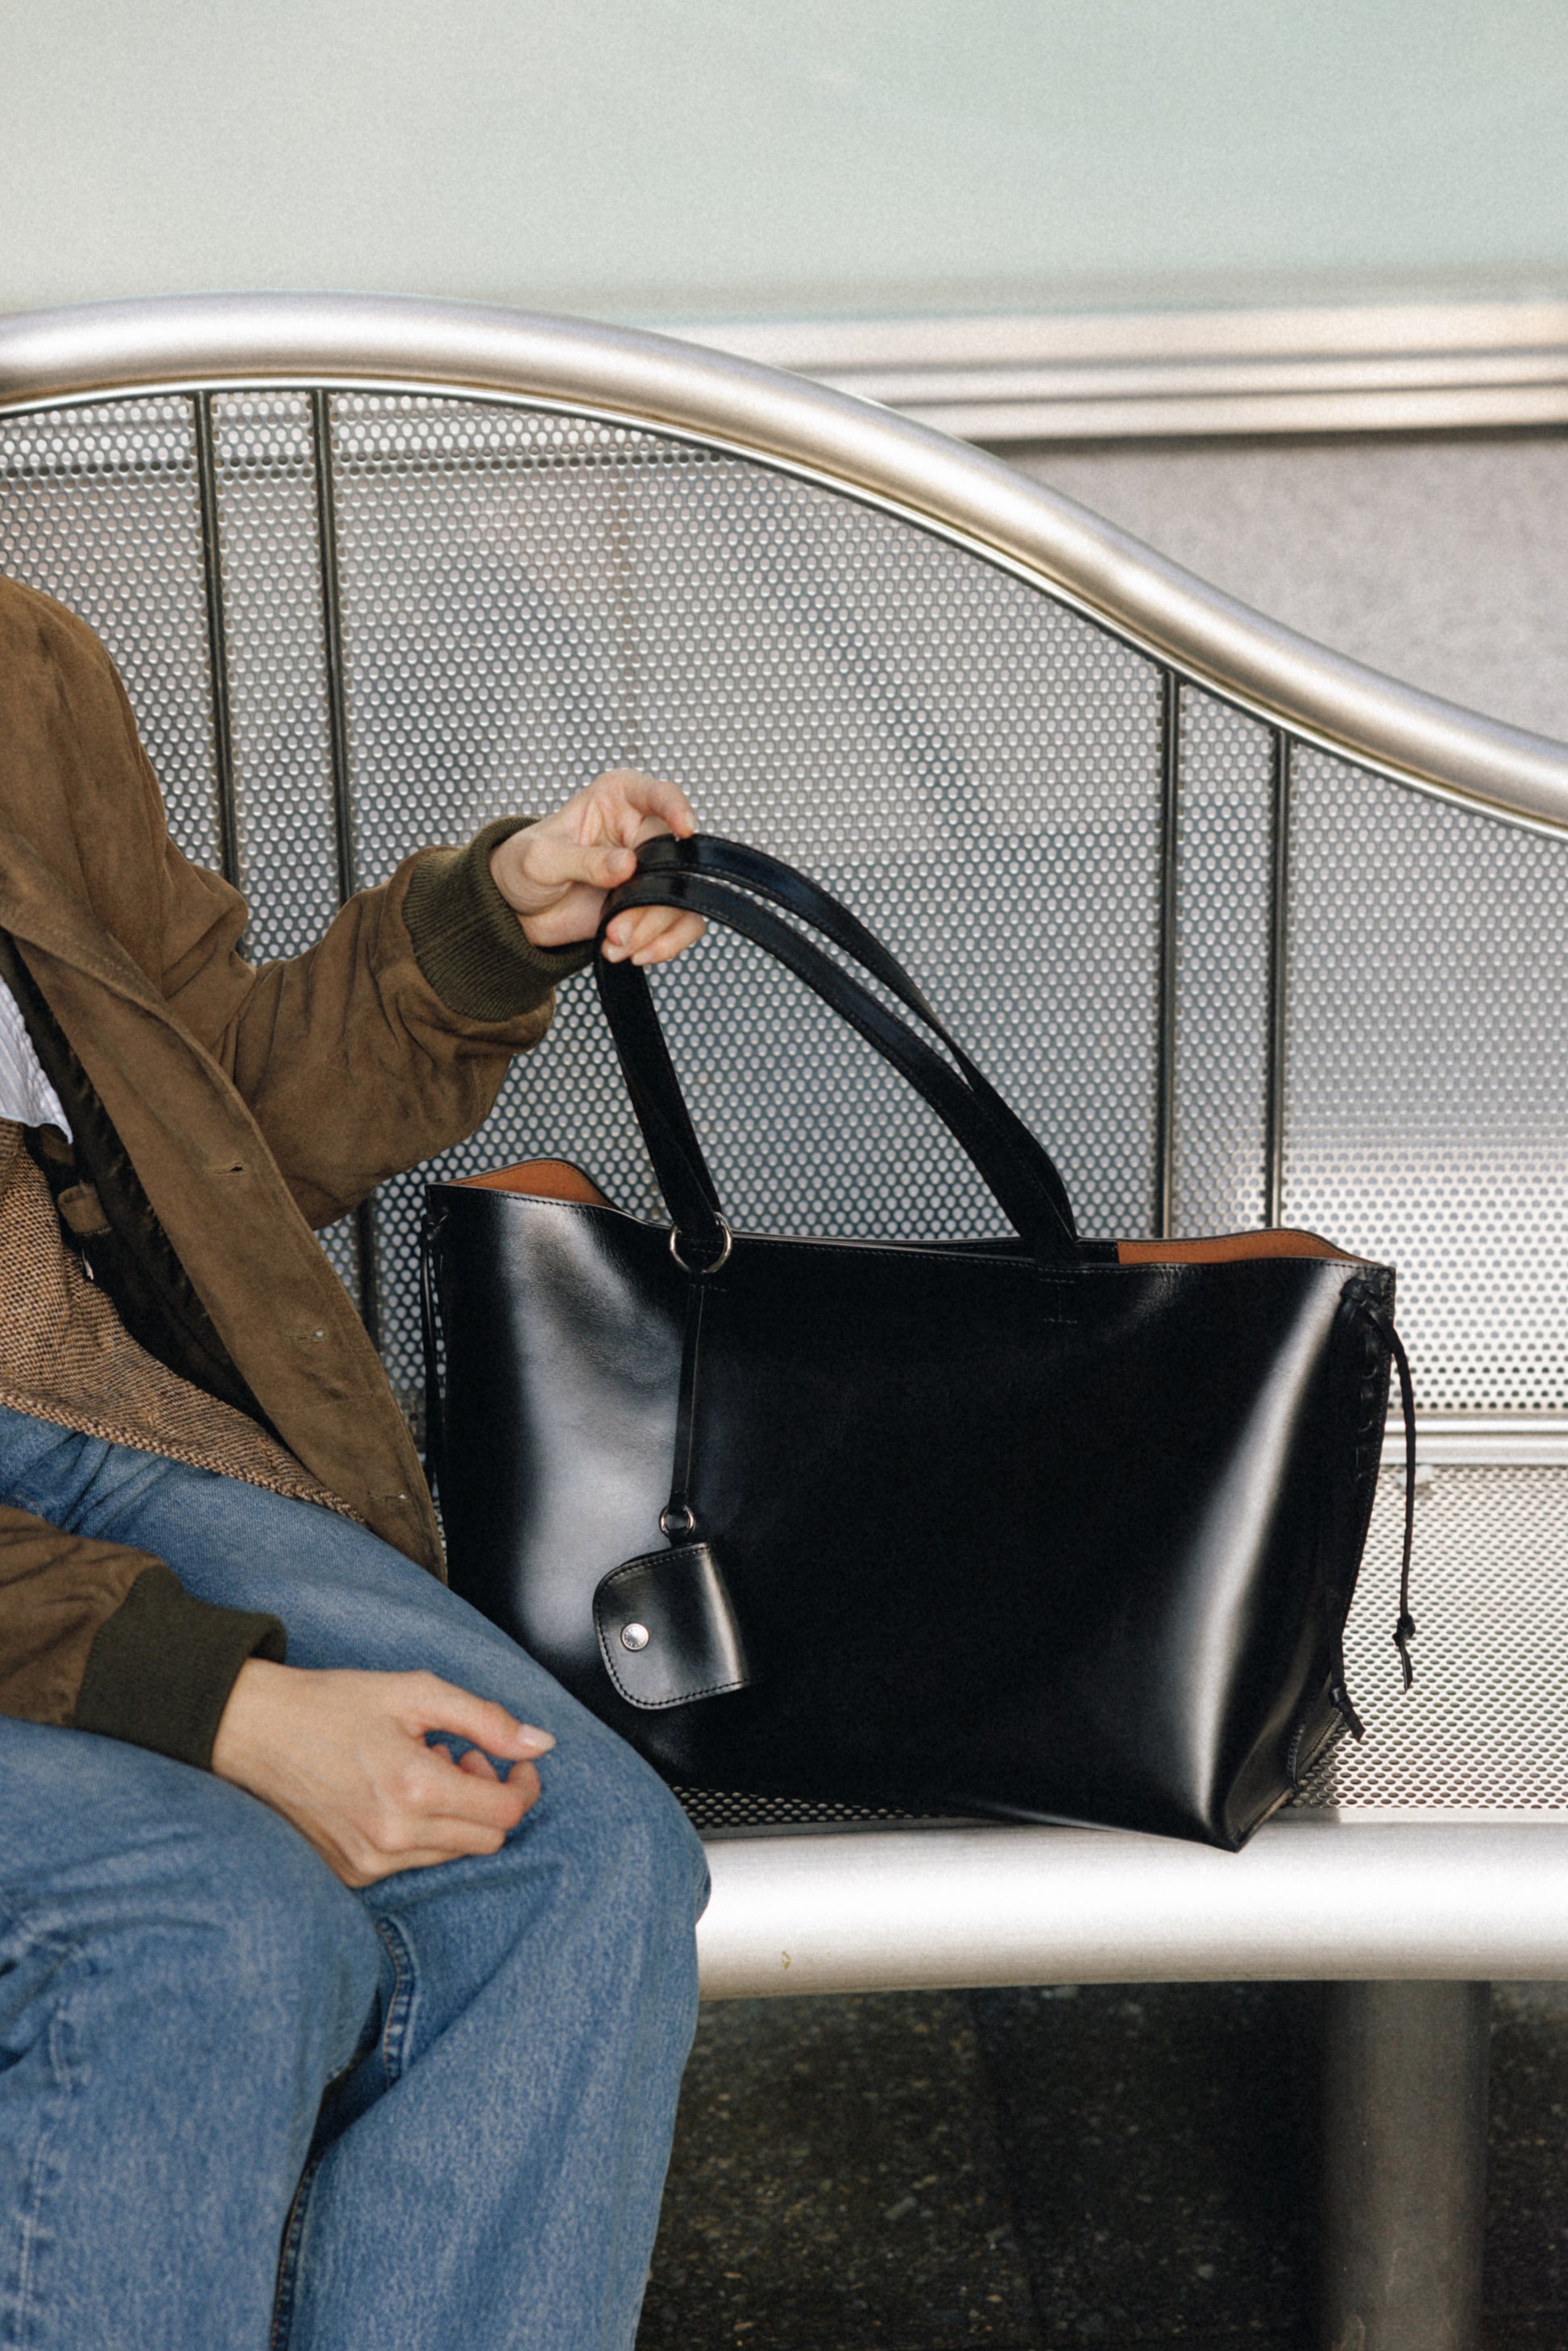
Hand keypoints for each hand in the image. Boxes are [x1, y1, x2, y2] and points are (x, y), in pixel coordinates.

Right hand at [211, 1659, 554, 1887]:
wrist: (257, 1730)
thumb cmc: (335, 1704)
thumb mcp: (417, 1692)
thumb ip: (486, 1720)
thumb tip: (541, 1744)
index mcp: (415, 1788)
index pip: (506, 1813)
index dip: (522, 1783)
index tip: (510, 1759)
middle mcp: (394, 1836)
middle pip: (486, 1839)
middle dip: (489, 1796)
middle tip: (459, 1756)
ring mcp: (370, 1861)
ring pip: (452, 1853)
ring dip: (455, 1815)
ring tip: (420, 1769)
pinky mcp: (351, 1872)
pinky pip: (413, 1863)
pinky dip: (421, 1832)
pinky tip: (393, 1794)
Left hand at [489, 769, 705, 966]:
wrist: (519, 910)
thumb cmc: (523, 866)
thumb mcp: (541, 858)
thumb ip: (583, 860)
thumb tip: (626, 865)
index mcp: (617, 799)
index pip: (659, 794)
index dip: (676, 808)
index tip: (682, 829)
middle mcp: (640, 831)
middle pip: (673, 860)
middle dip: (650, 902)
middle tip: (617, 928)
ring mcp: (650, 871)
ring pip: (680, 898)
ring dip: (651, 929)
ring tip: (614, 943)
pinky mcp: (652, 906)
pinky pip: (683, 924)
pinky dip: (664, 944)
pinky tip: (634, 953)